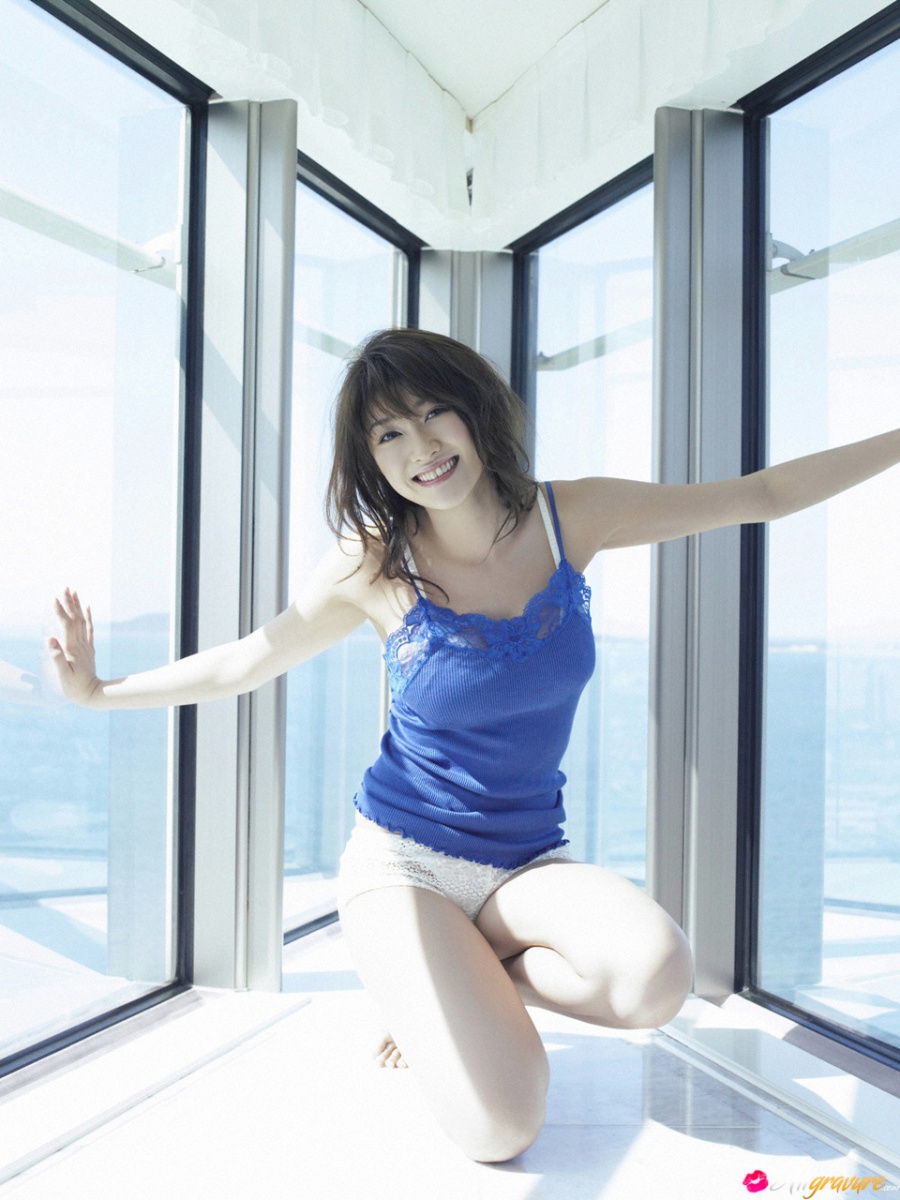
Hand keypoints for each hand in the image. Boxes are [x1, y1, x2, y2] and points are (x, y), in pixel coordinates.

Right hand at [48, 588, 100, 704]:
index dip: (60, 611)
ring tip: (74, 592)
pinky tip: (86, 607)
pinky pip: (89, 629)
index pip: (66, 625)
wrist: (93, 694)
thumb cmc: (75, 687)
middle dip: (69, 603)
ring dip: (78, 606)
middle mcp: (80, 643)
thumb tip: (50, 639)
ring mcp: (86, 645)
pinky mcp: (89, 648)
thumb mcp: (63, 674)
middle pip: (75, 619)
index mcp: (72, 648)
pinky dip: (87, 616)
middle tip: (65, 587)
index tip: (54, 598)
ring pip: (82, 621)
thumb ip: (56, 657)